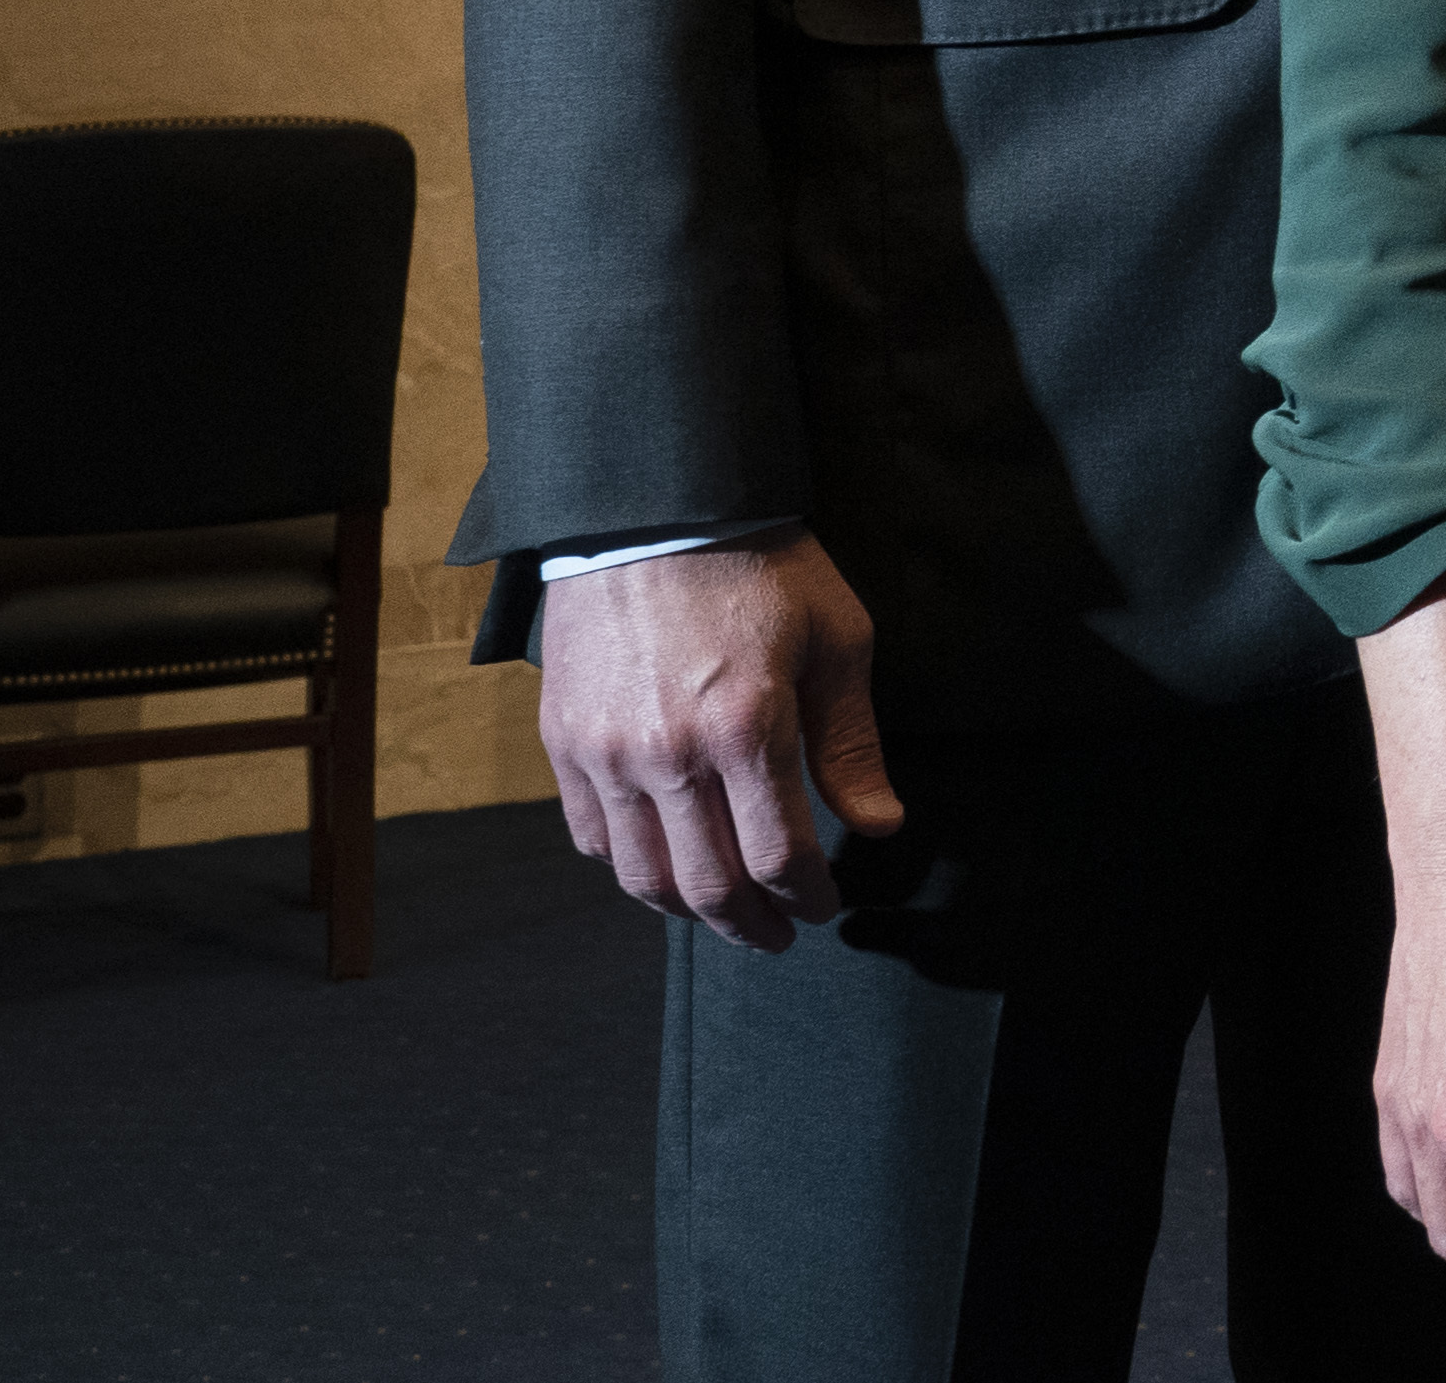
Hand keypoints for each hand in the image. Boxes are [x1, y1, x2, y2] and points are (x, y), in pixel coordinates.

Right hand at [534, 532, 901, 951]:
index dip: (810, 896)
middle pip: (708, 884)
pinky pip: (591, 836)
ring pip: (642, 875)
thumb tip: (882, 824)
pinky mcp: (564, 742)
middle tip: (780, 936)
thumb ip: (852, 744)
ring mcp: (606, 753)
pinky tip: (664, 867)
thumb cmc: (762, 566)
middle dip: (752, 925)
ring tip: (725, 915)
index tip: (826, 906)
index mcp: (747, 730)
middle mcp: (668, 755)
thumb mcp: (837, 640)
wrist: (656, 510)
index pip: (779, 856)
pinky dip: (628, 868)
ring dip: (688, 911)